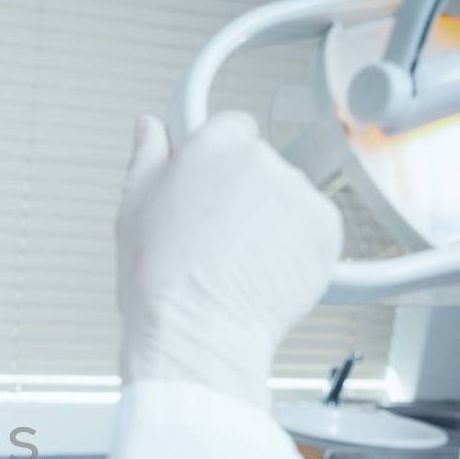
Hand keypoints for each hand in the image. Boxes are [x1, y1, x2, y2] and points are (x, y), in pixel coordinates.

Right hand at [115, 111, 341, 408]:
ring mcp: (298, 192)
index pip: (233, 128)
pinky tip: (265, 272)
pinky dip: (298, 249)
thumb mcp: (133, 208)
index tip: (212, 190)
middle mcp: (260, 159)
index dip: (220, 164)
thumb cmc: (161, 280)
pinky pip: (315, 229)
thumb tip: (149, 127)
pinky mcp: (326, 227)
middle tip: (219, 238)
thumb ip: (147, 157)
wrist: (198, 331)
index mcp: (213, 146)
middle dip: (247, 195)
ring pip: (289, 199)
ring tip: (239, 263)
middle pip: (262, 166)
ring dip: (273, 222)